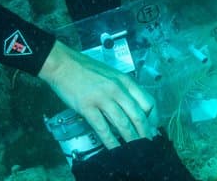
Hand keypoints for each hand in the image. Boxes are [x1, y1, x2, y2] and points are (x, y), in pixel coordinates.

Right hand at [39, 40, 157, 148]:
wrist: (63, 64)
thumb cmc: (86, 69)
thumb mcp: (111, 74)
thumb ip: (123, 89)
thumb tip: (132, 109)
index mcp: (125, 81)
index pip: (148, 102)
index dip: (153, 119)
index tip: (154, 128)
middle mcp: (117, 89)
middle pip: (138, 115)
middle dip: (145, 133)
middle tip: (147, 144)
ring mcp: (102, 98)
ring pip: (122, 123)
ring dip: (130, 139)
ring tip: (135, 151)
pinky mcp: (87, 106)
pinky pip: (102, 128)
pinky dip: (110, 141)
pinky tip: (114, 149)